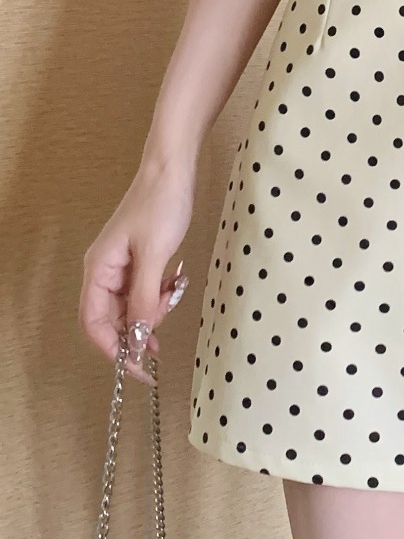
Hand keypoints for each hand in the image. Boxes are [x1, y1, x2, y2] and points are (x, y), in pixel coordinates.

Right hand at [79, 161, 196, 386]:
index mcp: (99, 270)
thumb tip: (140, 336)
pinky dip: (159, 296)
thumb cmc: (160, 205)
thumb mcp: (155, 255)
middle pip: (112, 319)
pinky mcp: (139, 261)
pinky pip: (144, 292)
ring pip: (132, 307)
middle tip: (162, 341)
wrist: (172, 171)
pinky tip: (173, 285)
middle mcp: (105, 271)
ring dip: (152, 312)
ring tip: (172, 295)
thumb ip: (146, 298)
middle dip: (137, 331)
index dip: (114, 349)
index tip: (138, 368)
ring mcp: (122, 266)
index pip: (94, 323)